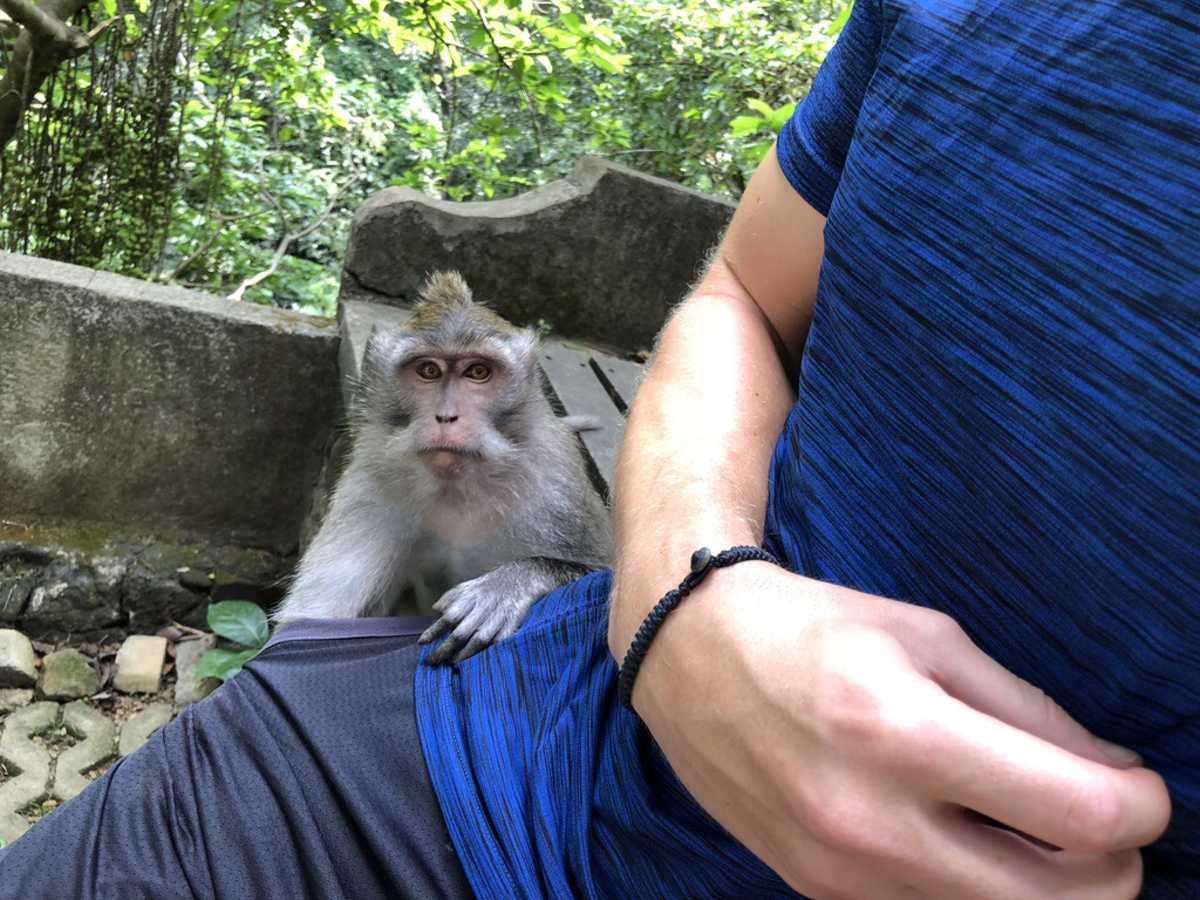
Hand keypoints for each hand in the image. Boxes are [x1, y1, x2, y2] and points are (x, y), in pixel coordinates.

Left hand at [419, 565, 532, 663]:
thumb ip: (450, 598)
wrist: (520, 579)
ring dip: (464, 655)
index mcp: (469, 599)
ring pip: (478, 641)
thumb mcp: (468, 586)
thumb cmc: (489, 586)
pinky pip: (498, 644)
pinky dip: (487, 653)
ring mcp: (496, 619)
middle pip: (460, 633)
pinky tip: (478, 662)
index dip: (434, 631)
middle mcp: (481, 610)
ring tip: (452, 664)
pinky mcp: (510, 626)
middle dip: (444, 649)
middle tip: (432, 661)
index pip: (448, 617)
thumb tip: (435, 610)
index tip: (422, 643)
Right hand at [622, 562, 1170, 898]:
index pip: (1077, 815)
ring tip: (1035, 829)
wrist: (690, 659)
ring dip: (1045, 886)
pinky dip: (973, 889)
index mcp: (900, 730)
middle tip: (1101, 820)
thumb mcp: (927, 636)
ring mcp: (840, 870)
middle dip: (1112, 867)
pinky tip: (963, 837)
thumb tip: (1112, 777)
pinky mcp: (819, 892)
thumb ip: (1027, 711)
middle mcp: (869, 819)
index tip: (1141, 788)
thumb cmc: (812, 629)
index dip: (1140, 806)